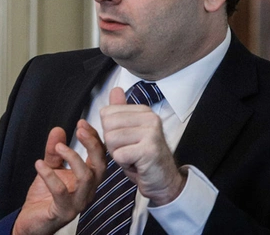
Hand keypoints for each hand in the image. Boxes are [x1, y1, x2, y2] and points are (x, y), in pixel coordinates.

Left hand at [12, 120, 105, 234]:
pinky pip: (61, 191)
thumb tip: (58, 130)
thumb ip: (54, 150)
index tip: (82, 123)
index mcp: (87, 179)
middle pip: (100, 166)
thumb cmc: (45, 197)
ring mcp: (77, 202)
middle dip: (92, 145)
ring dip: (73, 158)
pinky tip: (39, 164)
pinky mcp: (63, 211)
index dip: (94, 139)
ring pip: (86, 178)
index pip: (99, 157)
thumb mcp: (50, 168)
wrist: (32, 222)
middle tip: (80, 129)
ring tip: (58, 147)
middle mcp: (87, 191)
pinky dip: (50, 175)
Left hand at [100, 87, 185, 205]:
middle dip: (112, 143)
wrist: (163, 180)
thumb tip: (115, 89)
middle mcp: (150, 118)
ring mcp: (152, 133)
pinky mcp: (150, 150)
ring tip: (132, 156)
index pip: (106, 113)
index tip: (126, 140)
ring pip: (111, 139)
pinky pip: (119, 155)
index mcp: (143, 111)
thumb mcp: (129, 130)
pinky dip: (124, 163)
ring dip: (117, 153)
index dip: (109, 130)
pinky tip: (136, 164)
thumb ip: (120, 111)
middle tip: (129, 150)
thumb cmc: (142, 156)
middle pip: (107, 126)